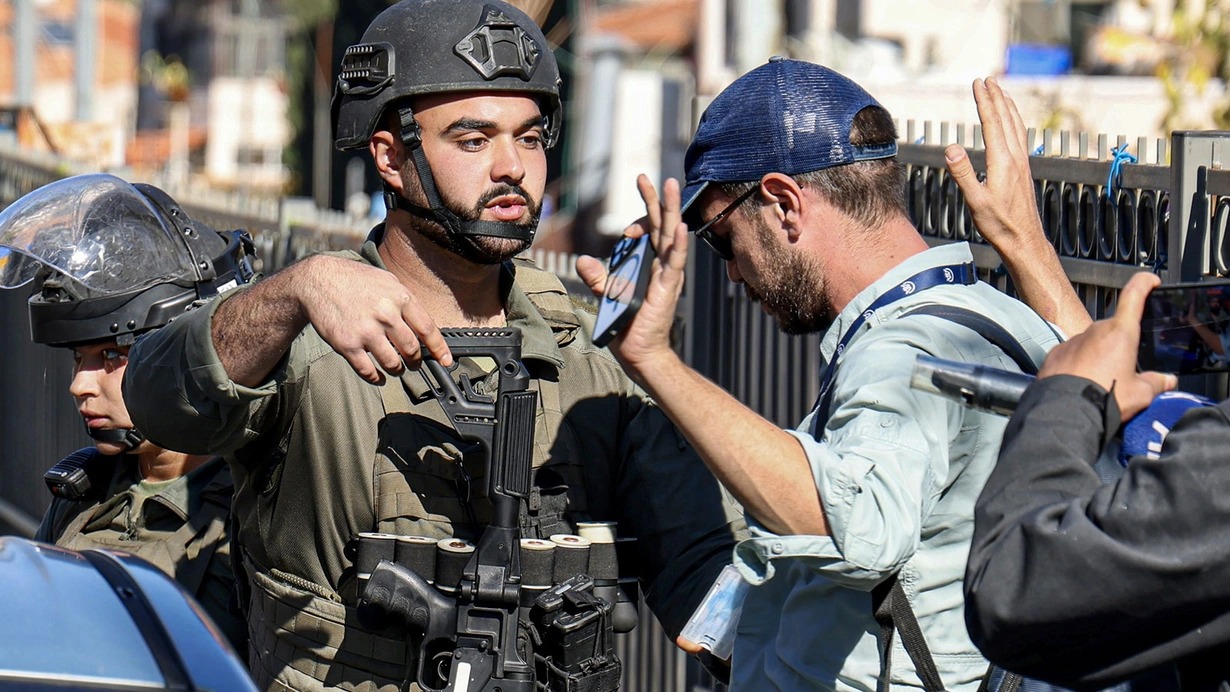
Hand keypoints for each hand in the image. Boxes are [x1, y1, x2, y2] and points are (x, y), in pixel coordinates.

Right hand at [298, 255, 451, 381]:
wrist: (317, 281)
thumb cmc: (354, 279)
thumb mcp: (387, 280)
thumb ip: (406, 301)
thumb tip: (424, 324)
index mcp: (400, 297)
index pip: (428, 329)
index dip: (439, 348)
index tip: (445, 361)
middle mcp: (386, 314)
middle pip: (411, 350)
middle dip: (416, 361)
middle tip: (414, 364)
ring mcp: (367, 331)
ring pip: (393, 364)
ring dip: (397, 370)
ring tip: (396, 369)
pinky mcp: (348, 344)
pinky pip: (368, 371)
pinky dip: (376, 378)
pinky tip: (378, 377)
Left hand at [577, 174, 688, 373]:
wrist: (640, 353)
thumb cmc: (628, 327)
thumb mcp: (608, 296)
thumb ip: (599, 277)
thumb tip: (583, 260)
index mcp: (650, 266)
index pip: (650, 231)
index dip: (643, 214)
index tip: (633, 208)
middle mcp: (662, 267)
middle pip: (661, 225)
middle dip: (657, 199)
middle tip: (650, 176)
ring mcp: (668, 276)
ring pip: (671, 236)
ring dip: (670, 210)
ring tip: (671, 186)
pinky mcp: (668, 288)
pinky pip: (674, 262)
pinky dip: (677, 244)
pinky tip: (679, 226)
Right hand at [945, 77, 1040, 250]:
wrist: (1024, 239)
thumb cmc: (999, 224)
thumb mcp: (976, 201)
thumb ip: (963, 173)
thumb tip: (952, 148)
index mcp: (1003, 162)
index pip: (992, 123)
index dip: (984, 102)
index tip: (977, 84)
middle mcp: (1015, 158)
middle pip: (1006, 119)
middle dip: (995, 97)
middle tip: (987, 80)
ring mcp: (1022, 162)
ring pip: (1016, 125)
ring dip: (1007, 106)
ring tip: (1000, 92)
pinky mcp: (1024, 169)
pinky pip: (1019, 136)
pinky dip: (1014, 121)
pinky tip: (1012, 122)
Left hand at [1038, 272, 1175, 418]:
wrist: (1064, 412)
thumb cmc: (1104, 398)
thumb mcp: (1141, 394)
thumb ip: (1156, 383)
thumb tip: (1167, 380)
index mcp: (1120, 332)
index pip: (1134, 296)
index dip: (1144, 284)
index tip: (1150, 280)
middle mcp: (1095, 330)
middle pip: (1114, 330)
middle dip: (1120, 346)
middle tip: (1124, 371)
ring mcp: (1072, 341)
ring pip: (1092, 343)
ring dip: (1098, 357)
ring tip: (1101, 383)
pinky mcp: (1055, 354)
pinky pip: (1072, 355)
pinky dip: (1078, 365)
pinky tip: (1081, 384)